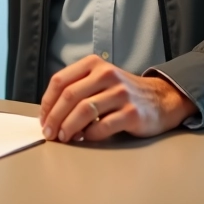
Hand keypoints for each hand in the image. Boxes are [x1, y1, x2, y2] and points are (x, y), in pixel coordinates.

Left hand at [39, 55, 198, 143]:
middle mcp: (106, 74)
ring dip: (69, 127)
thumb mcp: (99, 80)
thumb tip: (49, 114)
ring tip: (64, 137)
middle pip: (69, 96)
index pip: (59, 81)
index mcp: (93, 64)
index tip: (43, 118)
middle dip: (54, 117)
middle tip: (49, 133)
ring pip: (84, 110)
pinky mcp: (132, 113)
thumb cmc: (122, 92)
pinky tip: (86, 138)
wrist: (161, 99)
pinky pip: (102, 126)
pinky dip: (89, 135)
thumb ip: (77, 89)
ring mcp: (120, 93)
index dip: (47, 102)